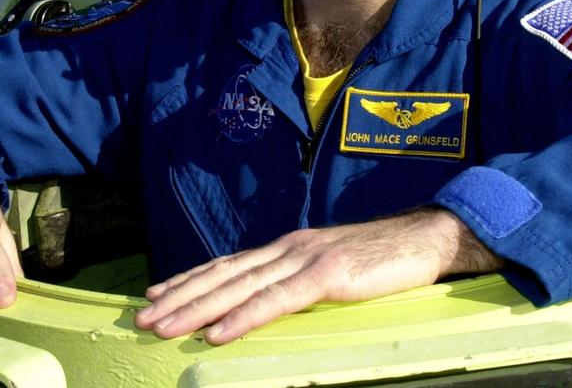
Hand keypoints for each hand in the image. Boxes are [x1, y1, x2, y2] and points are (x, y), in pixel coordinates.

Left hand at [135, 207, 499, 343]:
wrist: (429, 238)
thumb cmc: (386, 257)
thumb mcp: (334, 266)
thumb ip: (301, 280)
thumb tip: (272, 300)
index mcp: (290, 246)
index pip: (229, 263)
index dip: (190, 279)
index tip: (156, 295)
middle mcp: (290, 247)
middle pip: (224, 273)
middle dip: (180, 296)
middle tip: (142, 317)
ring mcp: (307, 258)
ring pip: (241, 286)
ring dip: (197, 308)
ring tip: (163, 327)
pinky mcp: (329, 274)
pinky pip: (277, 300)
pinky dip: (244, 317)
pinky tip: (218, 333)